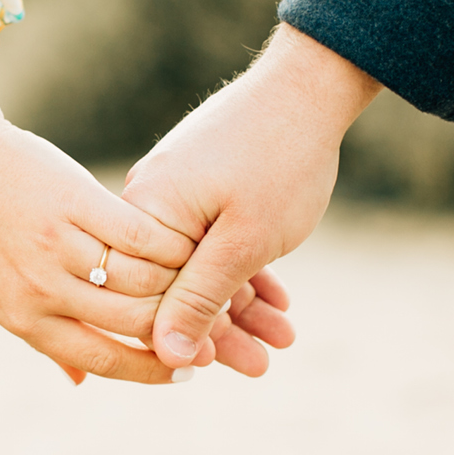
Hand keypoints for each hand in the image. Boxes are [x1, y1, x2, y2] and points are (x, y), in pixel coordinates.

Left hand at [0, 17, 249, 383]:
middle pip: (134, 322)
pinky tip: (192, 238)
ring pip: (143, 279)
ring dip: (184, 281)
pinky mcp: (72, 204)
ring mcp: (57, 247)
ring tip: (211, 279)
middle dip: (183, 325)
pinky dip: (172, 240)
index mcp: (25, 319)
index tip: (190, 370)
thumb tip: (80, 383)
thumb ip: (43, 336)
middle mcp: (42, 290)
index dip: (154, 369)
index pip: (104, 360)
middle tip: (219, 320)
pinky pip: (139, 233)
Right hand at [125, 25, 379, 369]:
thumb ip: (201, 299)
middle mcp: (150, 206)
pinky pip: (216, 242)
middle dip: (222, 328)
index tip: (212, 367)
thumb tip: (166, 354)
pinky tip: (279, 300)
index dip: (178, 336)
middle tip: (264, 366)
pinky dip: (247, 270)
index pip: (145, 296)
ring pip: (203, 267)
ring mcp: (178, 195)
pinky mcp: (203, 187)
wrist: (308, 87)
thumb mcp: (243, 242)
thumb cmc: (277, 161)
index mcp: (145, 216)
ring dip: (243, 305)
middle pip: (176, 286)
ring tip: (285, 338)